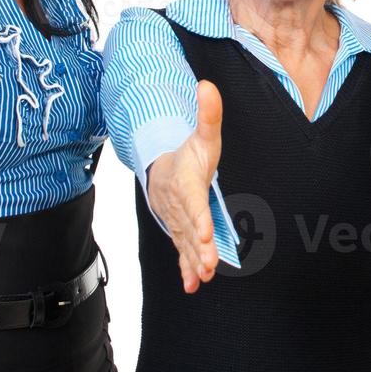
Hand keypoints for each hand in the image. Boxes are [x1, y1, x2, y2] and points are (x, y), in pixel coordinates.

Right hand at [146, 79, 223, 293]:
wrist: (161, 168)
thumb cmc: (187, 153)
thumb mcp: (202, 134)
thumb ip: (207, 114)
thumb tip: (207, 85)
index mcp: (185, 182)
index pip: (192, 201)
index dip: (197, 217)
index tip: (203, 233)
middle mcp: (178, 204)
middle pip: (188, 227)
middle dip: (197, 247)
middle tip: (209, 264)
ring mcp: (177, 220)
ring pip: (184, 242)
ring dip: (193, 261)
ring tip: (205, 277)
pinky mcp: (179, 230)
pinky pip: (180, 251)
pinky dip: (185, 269)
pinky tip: (194, 286)